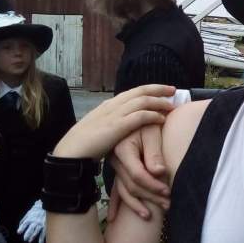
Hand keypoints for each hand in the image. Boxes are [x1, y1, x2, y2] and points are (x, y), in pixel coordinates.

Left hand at [17, 200, 45, 242]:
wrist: (47, 206)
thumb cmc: (37, 210)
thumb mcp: (29, 212)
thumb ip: (24, 219)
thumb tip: (20, 225)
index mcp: (30, 218)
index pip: (25, 224)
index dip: (21, 228)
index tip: (18, 232)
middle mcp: (35, 221)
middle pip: (30, 229)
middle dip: (27, 234)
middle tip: (25, 239)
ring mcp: (40, 224)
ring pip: (36, 231)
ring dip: (33, 236)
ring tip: (29, 240)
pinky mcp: (45, 225)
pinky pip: (43, 233)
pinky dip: (42, 238)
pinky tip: (40, 242)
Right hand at [53, 85, 174, 158]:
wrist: (70, 153)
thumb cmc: (83, 145)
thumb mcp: (99, 129)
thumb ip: (111, 123)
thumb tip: (122, 124)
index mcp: (108, 105)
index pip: (132, 92)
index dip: (148, 89)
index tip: (162, 90)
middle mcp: (112, 106)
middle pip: (140, 91)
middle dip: (158, 89)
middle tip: (173, 90)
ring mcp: (114, 115)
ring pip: (143, 101)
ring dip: (159, 102)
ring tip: (171, 105)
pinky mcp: (117, 126)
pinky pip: (140, 116)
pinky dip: (153, 115)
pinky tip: (162, 119)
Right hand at [107, 125, 169, 220]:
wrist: (140, 114)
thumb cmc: (149, 121)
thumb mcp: (152, 132)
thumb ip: (154, 153)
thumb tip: (159, 173)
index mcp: (123, 149)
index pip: (137, 175)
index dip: (153, 185)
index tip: (167, 191)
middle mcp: (116, 160)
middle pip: (131, 185)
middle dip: (150, 197)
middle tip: (168, 204)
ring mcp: (115, 166)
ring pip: (125, 190)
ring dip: (139, 203)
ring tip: (154, 213)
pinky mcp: (118, 169)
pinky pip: (117, 189)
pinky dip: (120, 203)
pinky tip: (118, 216)